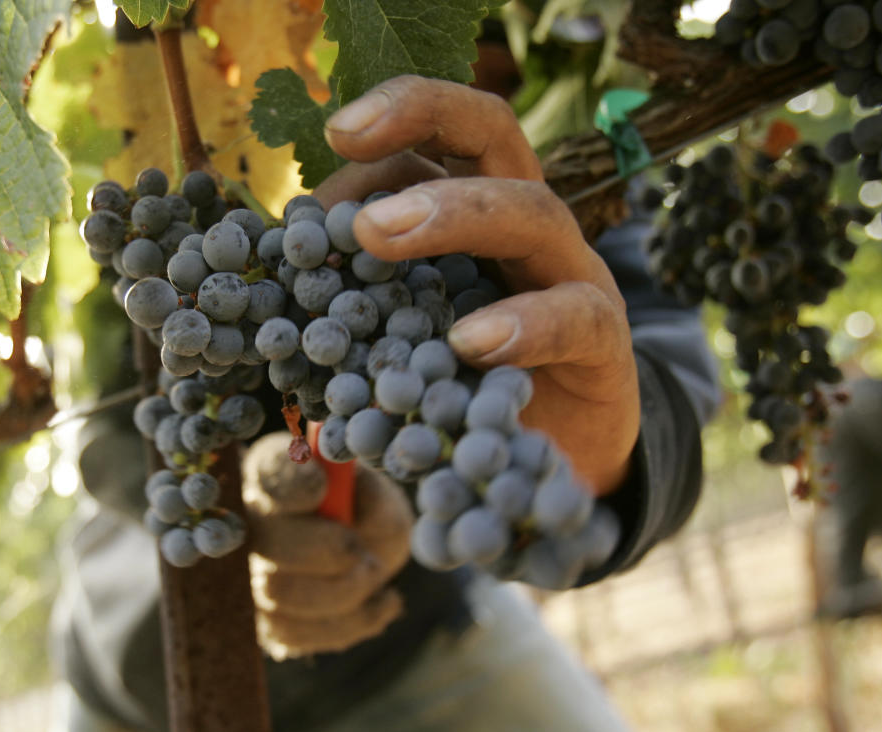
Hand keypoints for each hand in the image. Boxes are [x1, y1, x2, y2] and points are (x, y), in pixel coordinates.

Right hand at [242, 432, 410, 658]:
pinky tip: (381, 602)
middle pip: (266, 542)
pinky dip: (350, 623)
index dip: (289, 483)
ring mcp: (247, 575)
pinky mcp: (262, 621)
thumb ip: (373, 499)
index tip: (321, 487)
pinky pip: (293, 633)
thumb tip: (358, 515)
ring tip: (375, 573)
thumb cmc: (365, 515)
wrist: (366, 555)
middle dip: (328, 552)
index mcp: (275, 473)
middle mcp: (248, 521)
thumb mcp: (380, 499)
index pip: (267, 473)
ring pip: (277, 593)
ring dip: (343, 591)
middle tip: (366, 555)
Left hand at [315, 75, 639, 495]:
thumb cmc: (453, 386)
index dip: (398, 114)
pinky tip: (469, 341)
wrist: (539, 467)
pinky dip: (523, 324)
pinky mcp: (606, 344)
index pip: (442, 132)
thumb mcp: (390, 332)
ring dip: (453, 214)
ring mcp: (574, 276)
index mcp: (471, 207)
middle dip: (422, 125)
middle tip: (350, 167)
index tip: (338, 130)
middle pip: (493, 133)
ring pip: (534, 211)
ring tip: (377, 234)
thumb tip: (275, 265)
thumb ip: (346, 295)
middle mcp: (526, 225)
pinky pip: (576, 317)